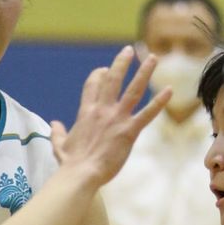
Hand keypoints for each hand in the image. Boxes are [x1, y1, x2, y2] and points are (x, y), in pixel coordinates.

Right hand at [54, 48, 171, 188]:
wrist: (80, 174)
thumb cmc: (70, 163)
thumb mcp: (60, 145)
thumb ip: (57, 132)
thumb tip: (54, 124)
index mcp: (86, 112)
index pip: (93, 85)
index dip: (99, 75)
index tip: (105, 69)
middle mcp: (102, 110)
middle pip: (113, 79)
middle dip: (121, 62)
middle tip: (129, 50)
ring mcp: (117, 119)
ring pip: (133, 90)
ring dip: (144, 72)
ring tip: (152, 58)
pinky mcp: (129, 131)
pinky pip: (147, 113)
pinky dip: (159, 102)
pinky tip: (169, 90)